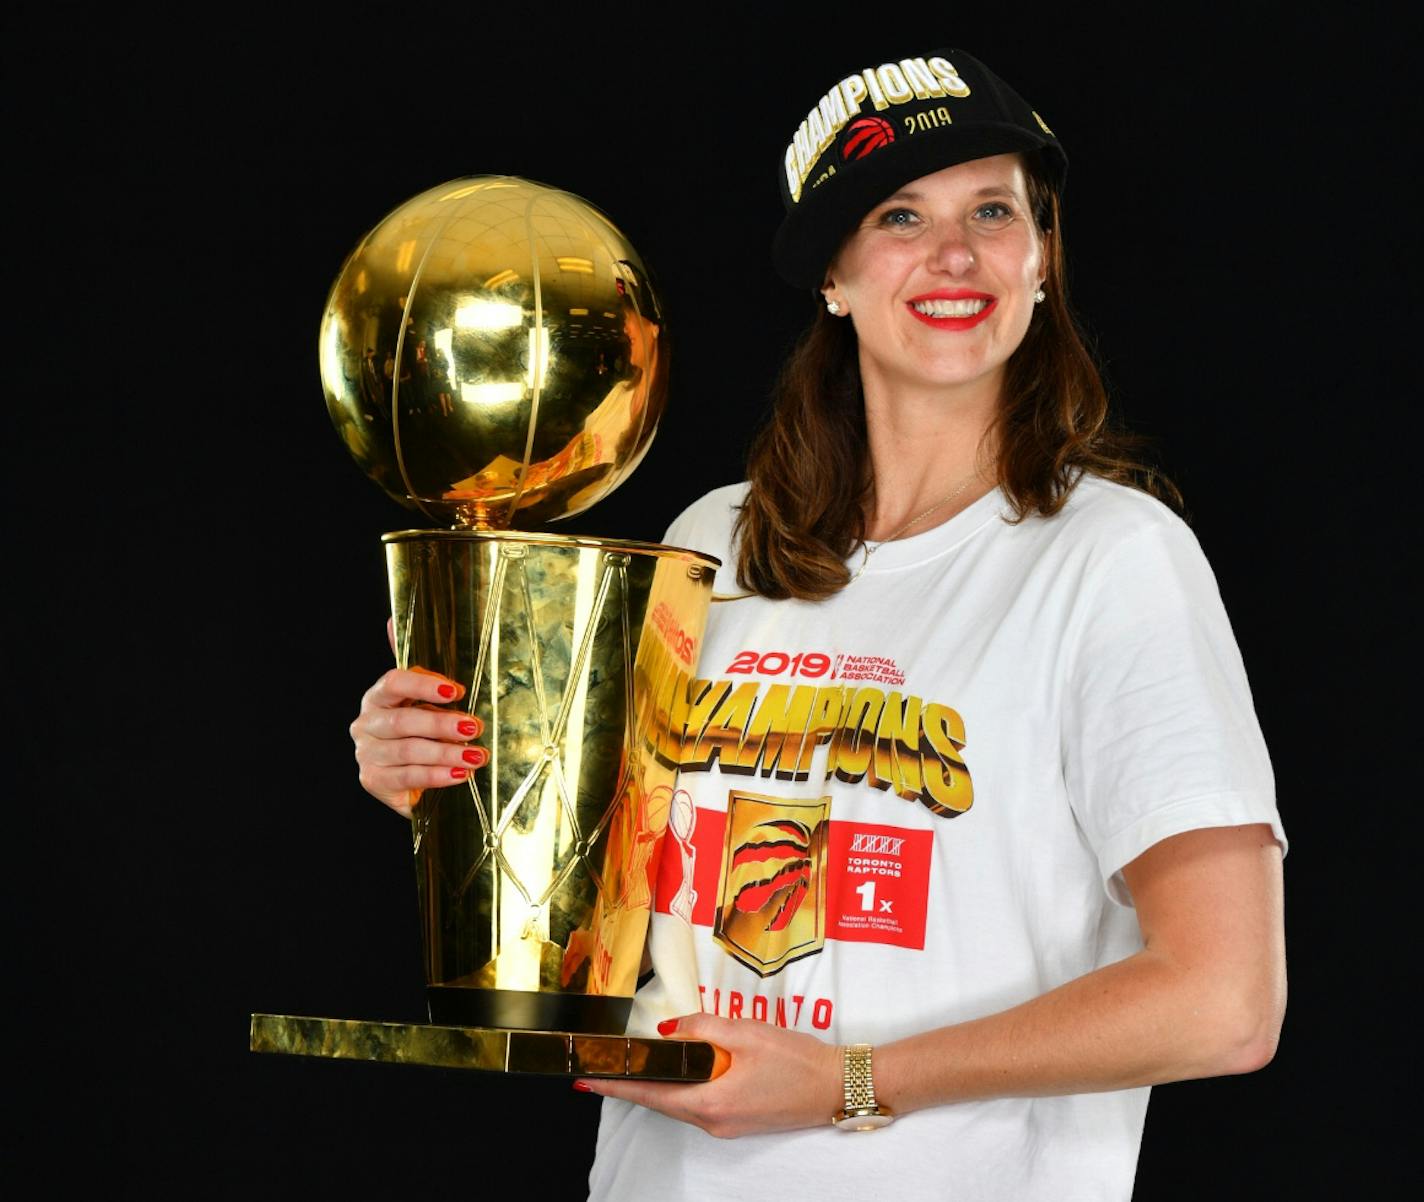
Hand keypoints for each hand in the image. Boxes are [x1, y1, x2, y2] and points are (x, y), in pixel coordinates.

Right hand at [349, 623, 484, 817]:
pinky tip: (460, 774)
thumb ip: (415, 668)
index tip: (457, 691)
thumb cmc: (419, 732)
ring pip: (409, 751)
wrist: (407, 778)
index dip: (424, 685)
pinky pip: (408, 777)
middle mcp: (366, 724)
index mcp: (378, 697)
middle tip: (475, 727)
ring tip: (476, 756)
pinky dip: (437, 776)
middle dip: (443, 724)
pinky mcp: (374, 781)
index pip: (394, 682)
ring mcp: (367, 754)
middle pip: (404, 721)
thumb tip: (392, 621)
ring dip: (447, 753)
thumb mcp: (422, 700)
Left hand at [576, 1014, 841, 1138]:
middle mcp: (714, 1122)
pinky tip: (682, 1069)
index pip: (651, 1094)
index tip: (588, 1080)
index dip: (617, 1086)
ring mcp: (728, 1126)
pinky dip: (685, 1086)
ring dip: (661, 1084)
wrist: (837, 1085)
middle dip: (633, 1083)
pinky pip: (701, 1103)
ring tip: (635, 1063)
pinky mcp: (740, 1120)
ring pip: (682, 1102)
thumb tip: (668, 1030)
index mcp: (711, 1103)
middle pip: (663, 1100)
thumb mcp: (747, 1032)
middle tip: (604, 1065)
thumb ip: (704, 1027)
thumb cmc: (797, 1060)